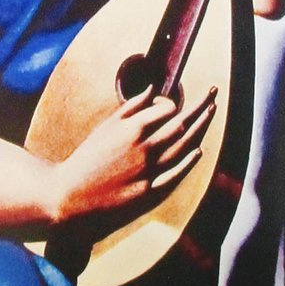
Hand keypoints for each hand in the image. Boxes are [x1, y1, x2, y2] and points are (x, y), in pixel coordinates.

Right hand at [48, 86, 217, 225]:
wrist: (71, 196)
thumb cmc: (87, 159)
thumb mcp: (105, 127)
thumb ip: (131, 106)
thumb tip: (152, 89)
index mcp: (132, 129)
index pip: (167, 109)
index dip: (173, 104)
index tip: (171, 105)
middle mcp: (144, 148)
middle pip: (182, 124)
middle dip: (201, 106)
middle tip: (213, 94)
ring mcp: (150, 171)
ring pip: (185, 146)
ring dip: (201, 127)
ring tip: (212, 112)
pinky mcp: (150, 193)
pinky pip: (177, 173)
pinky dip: (189, 160)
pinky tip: (198, 150)